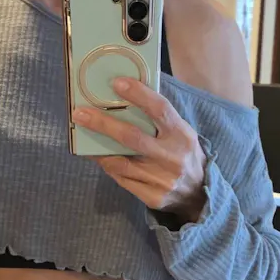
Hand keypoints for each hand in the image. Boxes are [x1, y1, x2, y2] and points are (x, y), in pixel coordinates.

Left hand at [72, 78, 206, 223]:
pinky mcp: (152, 196)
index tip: (117, 83)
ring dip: (98, 147)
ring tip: (83, 133)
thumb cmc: (183, 156)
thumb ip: (161, 120)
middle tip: (80, 113)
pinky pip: (122, 178)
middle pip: (132, 137)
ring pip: (121, 161)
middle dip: (103, 124)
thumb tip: (128, 97)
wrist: (198, 196)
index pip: (160, 110)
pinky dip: (108, 165)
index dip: (138, 95)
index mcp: (182, 136)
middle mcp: (172, 157)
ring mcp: (161, 180)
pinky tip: (98, 155)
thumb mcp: (181, 134)